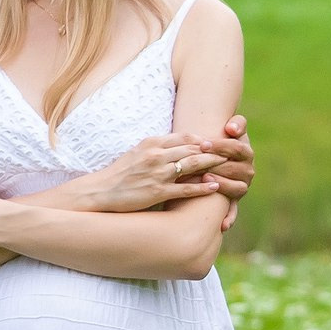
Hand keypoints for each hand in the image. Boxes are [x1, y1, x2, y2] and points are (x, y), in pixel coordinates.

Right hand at [84, 134, 232, 212]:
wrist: (100, 192)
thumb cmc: (119, 174)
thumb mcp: (136, 153)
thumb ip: (156, 148)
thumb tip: (174, 146)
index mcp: (151, 143)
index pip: (183, 137)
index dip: (202, 139)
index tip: (216, 141)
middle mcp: (156, 155)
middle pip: (192, 148)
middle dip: (214, 150)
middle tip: (230, 152)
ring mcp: (158, 174)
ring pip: (193, 165)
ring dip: (212, 164)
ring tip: (228, 166)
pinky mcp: (158, 192)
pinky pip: (185, 189)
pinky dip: (202, 188)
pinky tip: (215, 187)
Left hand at [209, 114, 251, 230]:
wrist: (217, 155)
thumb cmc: (222, 140)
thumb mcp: (231, 129)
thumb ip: (238, 124)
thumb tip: (233, 128)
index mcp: (246, 153)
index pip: (237, 148)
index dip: (221, 145)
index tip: (204, 143)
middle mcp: (247, 171)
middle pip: (234, 169)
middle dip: (216, 165)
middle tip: (200, 163)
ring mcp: (241, 187)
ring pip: (236, 188)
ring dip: (222, 185)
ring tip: (205, 180)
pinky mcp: (233, 201)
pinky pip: (233, 211)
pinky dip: (229, 218)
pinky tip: (222, 225)